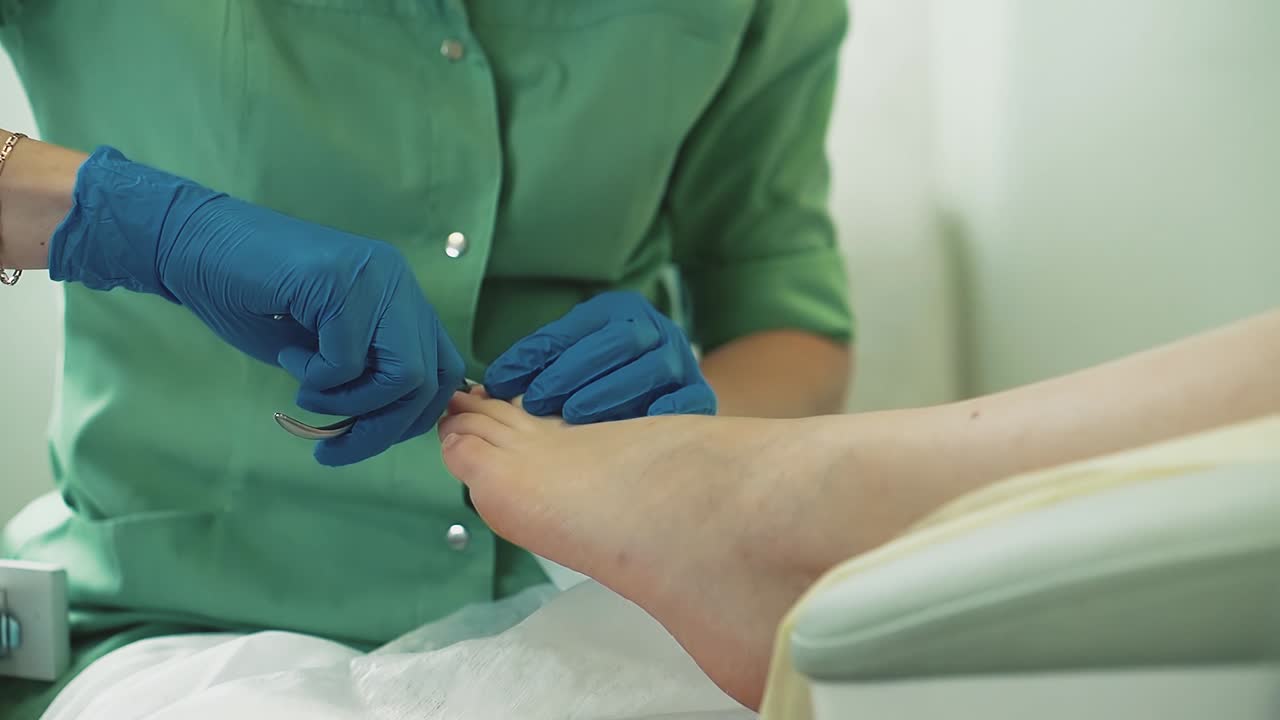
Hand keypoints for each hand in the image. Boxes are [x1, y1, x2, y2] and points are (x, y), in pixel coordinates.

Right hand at [48, 147, 463, 465]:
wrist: (193, 249)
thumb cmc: (254, 300)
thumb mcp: (325, 348)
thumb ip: (367, 372)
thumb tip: (393, 424)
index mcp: (401, 299)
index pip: (444, 371)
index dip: (413, 417)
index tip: (367, 438)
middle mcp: (398, 284)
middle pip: (428, 380)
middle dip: (382, 429)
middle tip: (332, 446)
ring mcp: (374, 278)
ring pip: (402, 374)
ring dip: (349, 403)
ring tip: (305, 390)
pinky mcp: (340, 281)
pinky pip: (349, 360)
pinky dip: (317, 377)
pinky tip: (289, 355)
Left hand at [483, 291, 716, 421]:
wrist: (668, 396)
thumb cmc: (604, 379)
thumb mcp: (572, 358)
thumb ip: (537, 364)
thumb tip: (487, 387)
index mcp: (622, 312)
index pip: (579, 327)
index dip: (540, 352)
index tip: (504, 381)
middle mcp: (657, 331)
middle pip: (619, 342)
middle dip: (574, 371)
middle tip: (538, 402)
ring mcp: (682, 363)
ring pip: (650, 370)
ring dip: (608, 394)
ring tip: (573, 417)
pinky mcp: (700, 396)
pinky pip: (685, 403)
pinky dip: (657, 414)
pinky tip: (627, 433)